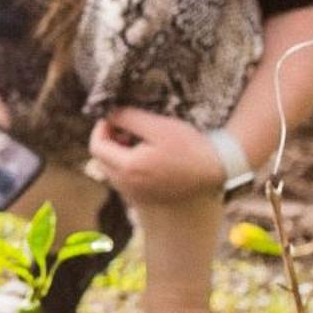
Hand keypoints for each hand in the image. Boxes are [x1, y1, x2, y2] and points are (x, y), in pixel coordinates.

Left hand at [85, 107, 225, 204]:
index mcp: (128, 168)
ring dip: (118, 153)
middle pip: (101, 160)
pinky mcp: (145, 198)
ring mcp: (135, 195)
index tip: (114, 117)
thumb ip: (129, 118)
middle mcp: (127, 186)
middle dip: (108, 141)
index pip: (97, 147)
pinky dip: (128, 165)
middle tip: (126, 128)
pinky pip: (125, 180)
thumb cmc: (189, 147)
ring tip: (138, 140)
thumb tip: (109, 114)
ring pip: (112, 171)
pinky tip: (148, 155)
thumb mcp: (159, 126)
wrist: (214, 171)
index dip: (101, 128)